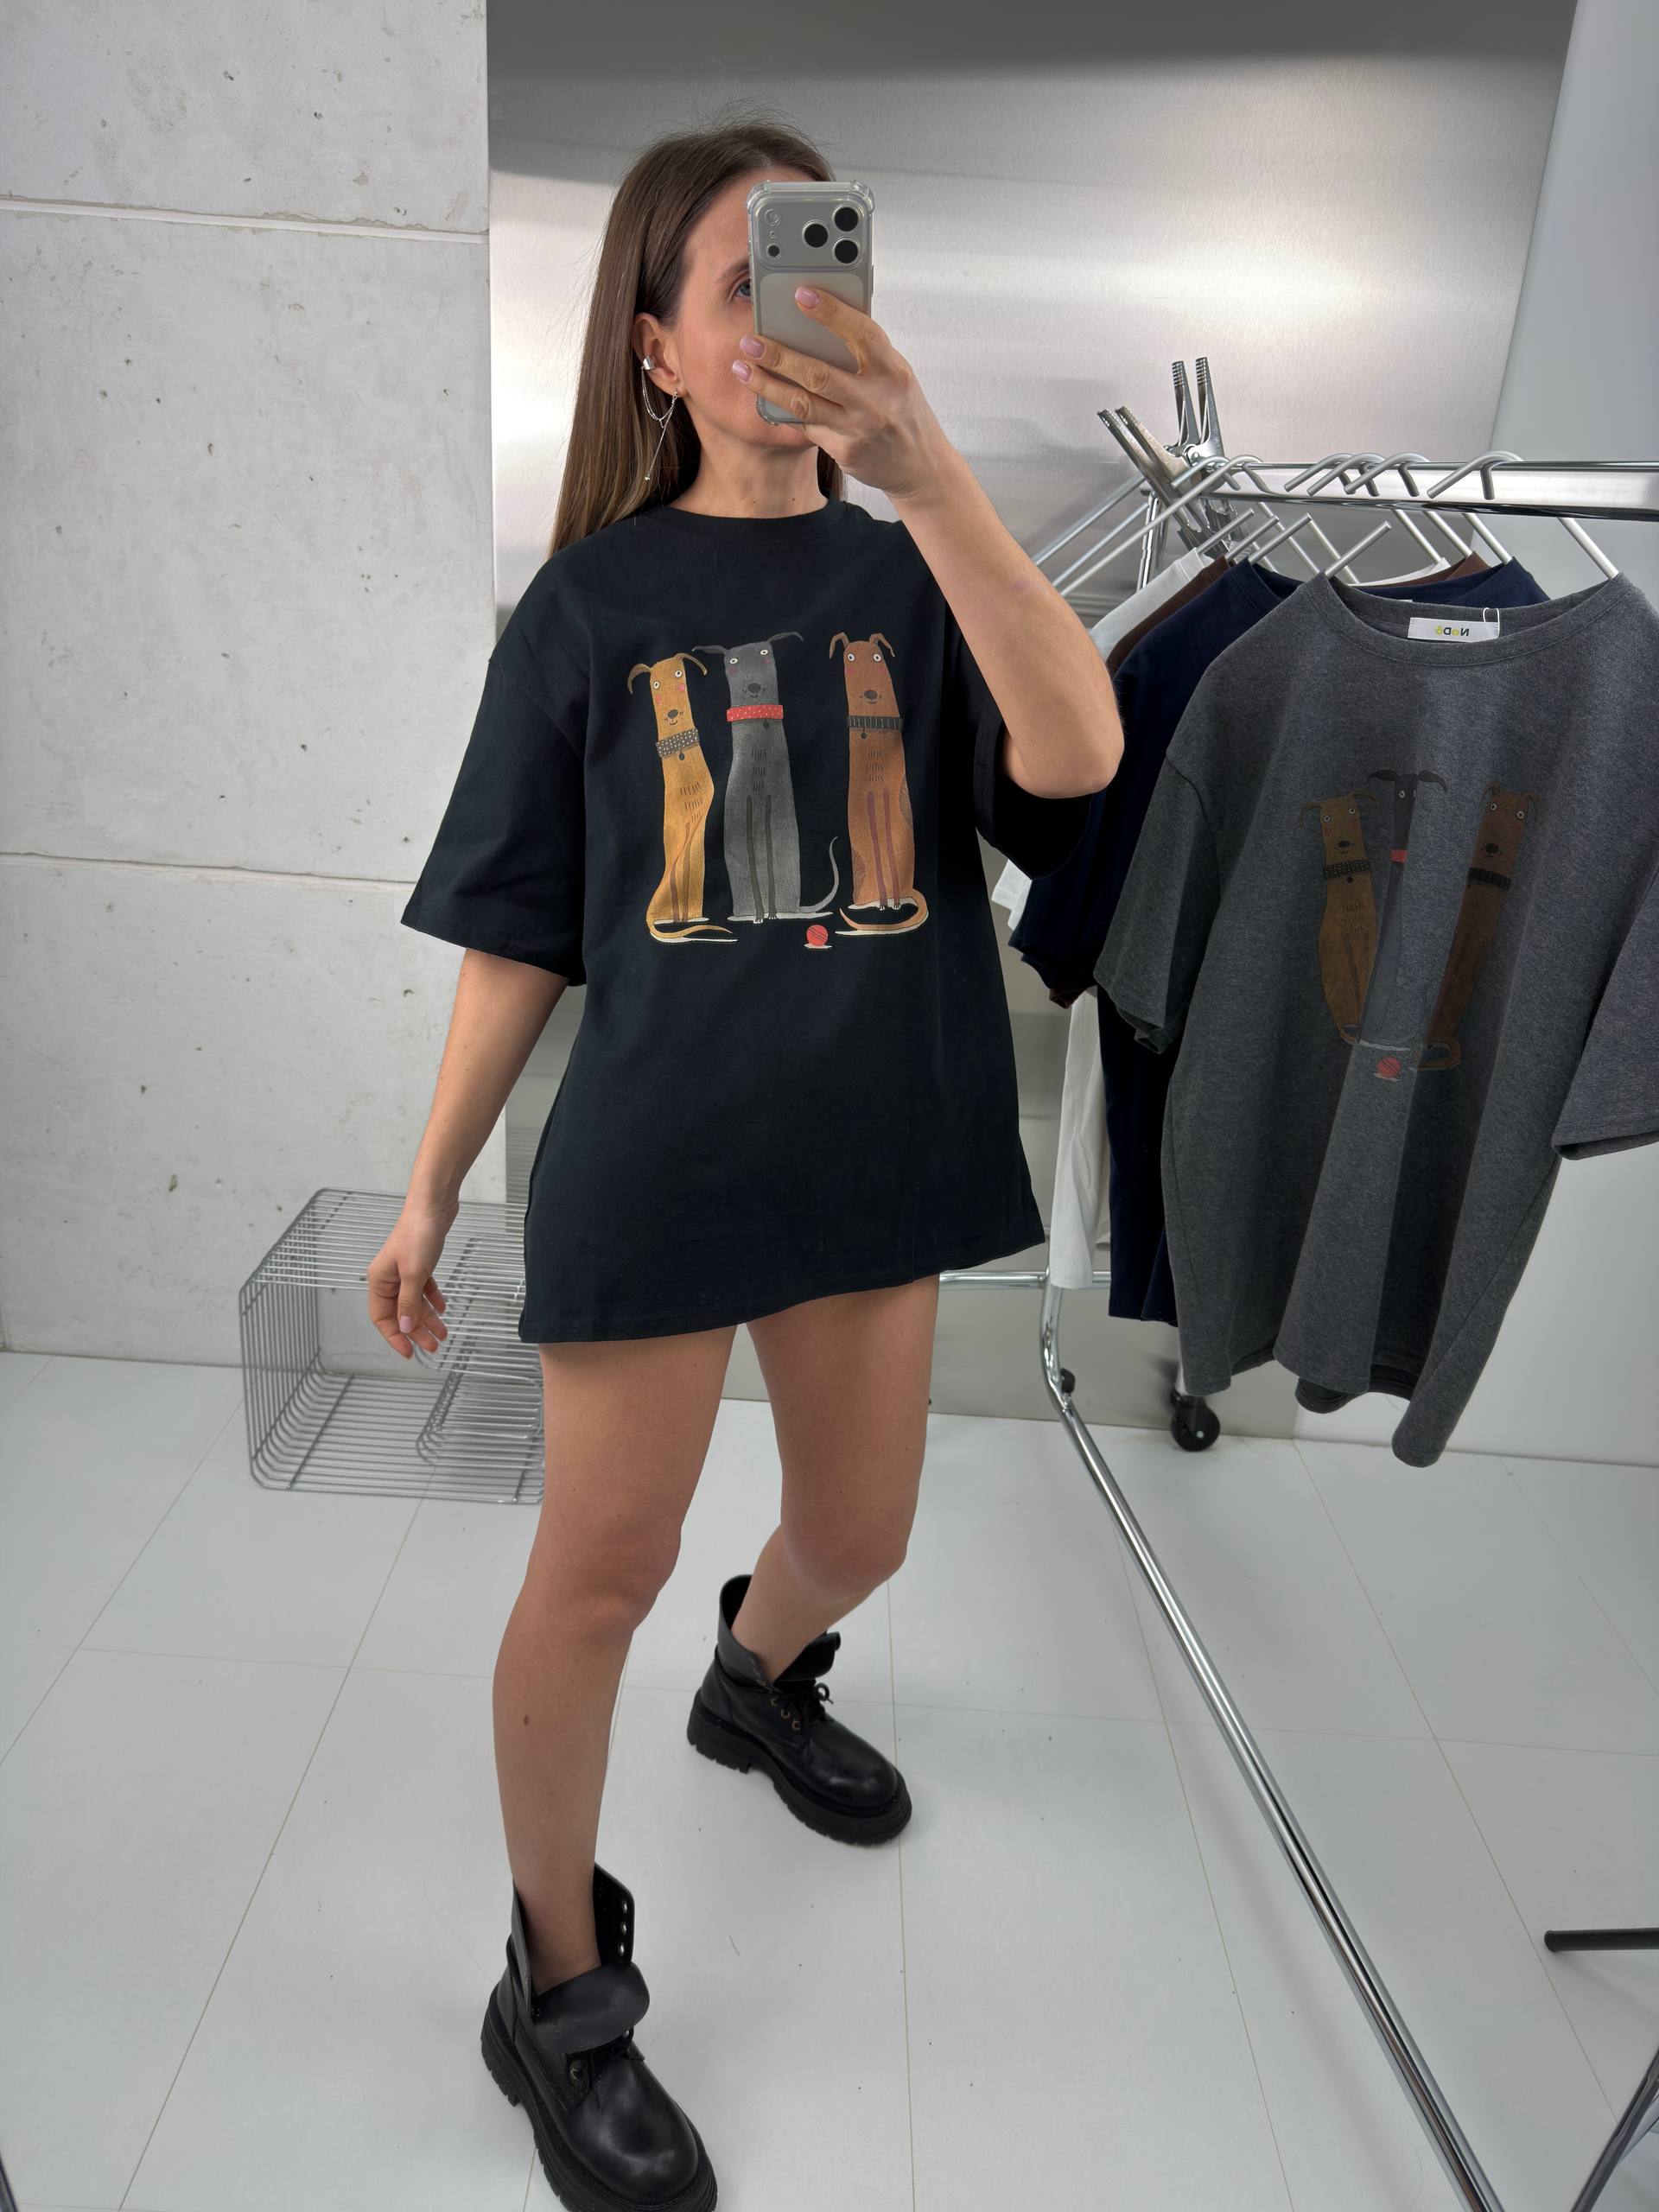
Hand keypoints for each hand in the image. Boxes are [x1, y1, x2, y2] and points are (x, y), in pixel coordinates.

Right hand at [368, 1196, 456, 1358]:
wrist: (433, 1205)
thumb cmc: (419, 1234)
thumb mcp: (414, 1273)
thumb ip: (409, 1303)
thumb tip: (404, 1327)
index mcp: (380, 1281)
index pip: (382, 1317)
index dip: (394, 1337)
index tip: (408, 1353)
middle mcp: (389, 1277)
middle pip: (401, 1312)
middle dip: (416, 1331)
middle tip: (433, 1347)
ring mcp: (404, 1270)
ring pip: (414, 1302)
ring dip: (428, 1318)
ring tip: (443, 1333)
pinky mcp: (420, 1262)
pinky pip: (424, 1288)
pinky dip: (433, 1298)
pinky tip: (443, 1308)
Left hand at [733, 287, 959, 503]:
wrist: (921, 467)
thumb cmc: (904, 409)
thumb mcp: (896, 375)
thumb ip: (866, 353)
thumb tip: (822, 322)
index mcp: (893, 371)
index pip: (861, 334)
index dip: (831, 312)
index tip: (801, 294)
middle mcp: (875, 400)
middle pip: (818, 374)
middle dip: (779, 356)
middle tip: (750, 340)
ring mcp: (858, 429)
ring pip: (803, 404)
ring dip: (767, 384)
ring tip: (743, 368)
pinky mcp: (844, 451)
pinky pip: (807, 426)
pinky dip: (783, 409)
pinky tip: (763, 396)